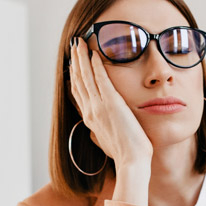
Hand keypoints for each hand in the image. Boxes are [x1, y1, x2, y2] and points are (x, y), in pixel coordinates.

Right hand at [69, 37, 152, 170]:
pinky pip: (101, 79)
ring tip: (79, 43)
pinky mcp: (111, 103)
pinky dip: (96, 65)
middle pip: (78, 81)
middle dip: (75, 61)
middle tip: (73, 46)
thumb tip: (95, 131)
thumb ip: (100, 132)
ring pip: (85, 77)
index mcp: (89, 119)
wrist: (131, 162)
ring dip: (82, 58)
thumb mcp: (107, 142)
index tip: (73, 64)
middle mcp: (90, 111)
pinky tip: (95, 53)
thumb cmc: (124, 155)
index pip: (78, 93)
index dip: (75, 76)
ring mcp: (98, 107)